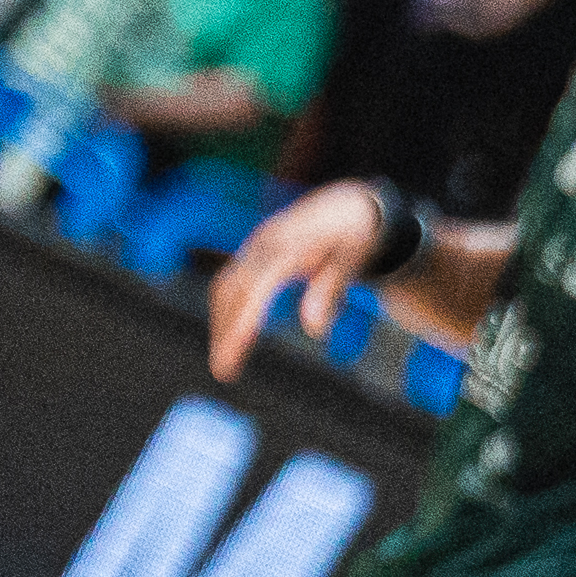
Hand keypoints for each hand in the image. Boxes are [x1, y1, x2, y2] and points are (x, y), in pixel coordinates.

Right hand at [207, 183, 384, 381]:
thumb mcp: (353, 260)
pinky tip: (232, 334)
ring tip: (224, 360)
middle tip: (222, 371)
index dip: (241, 320)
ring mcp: (254, 247)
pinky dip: (226, 310)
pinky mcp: (253, 254)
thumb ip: (330, 290)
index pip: (254, 287)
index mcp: (285, 245)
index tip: (233, 351)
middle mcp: (261, 244)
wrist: (349, 205)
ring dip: (220, 322)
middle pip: (230, 290)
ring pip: (225, 287)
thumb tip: (313, 330)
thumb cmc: (355, 236)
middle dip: (223, 329)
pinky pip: (231, 283)